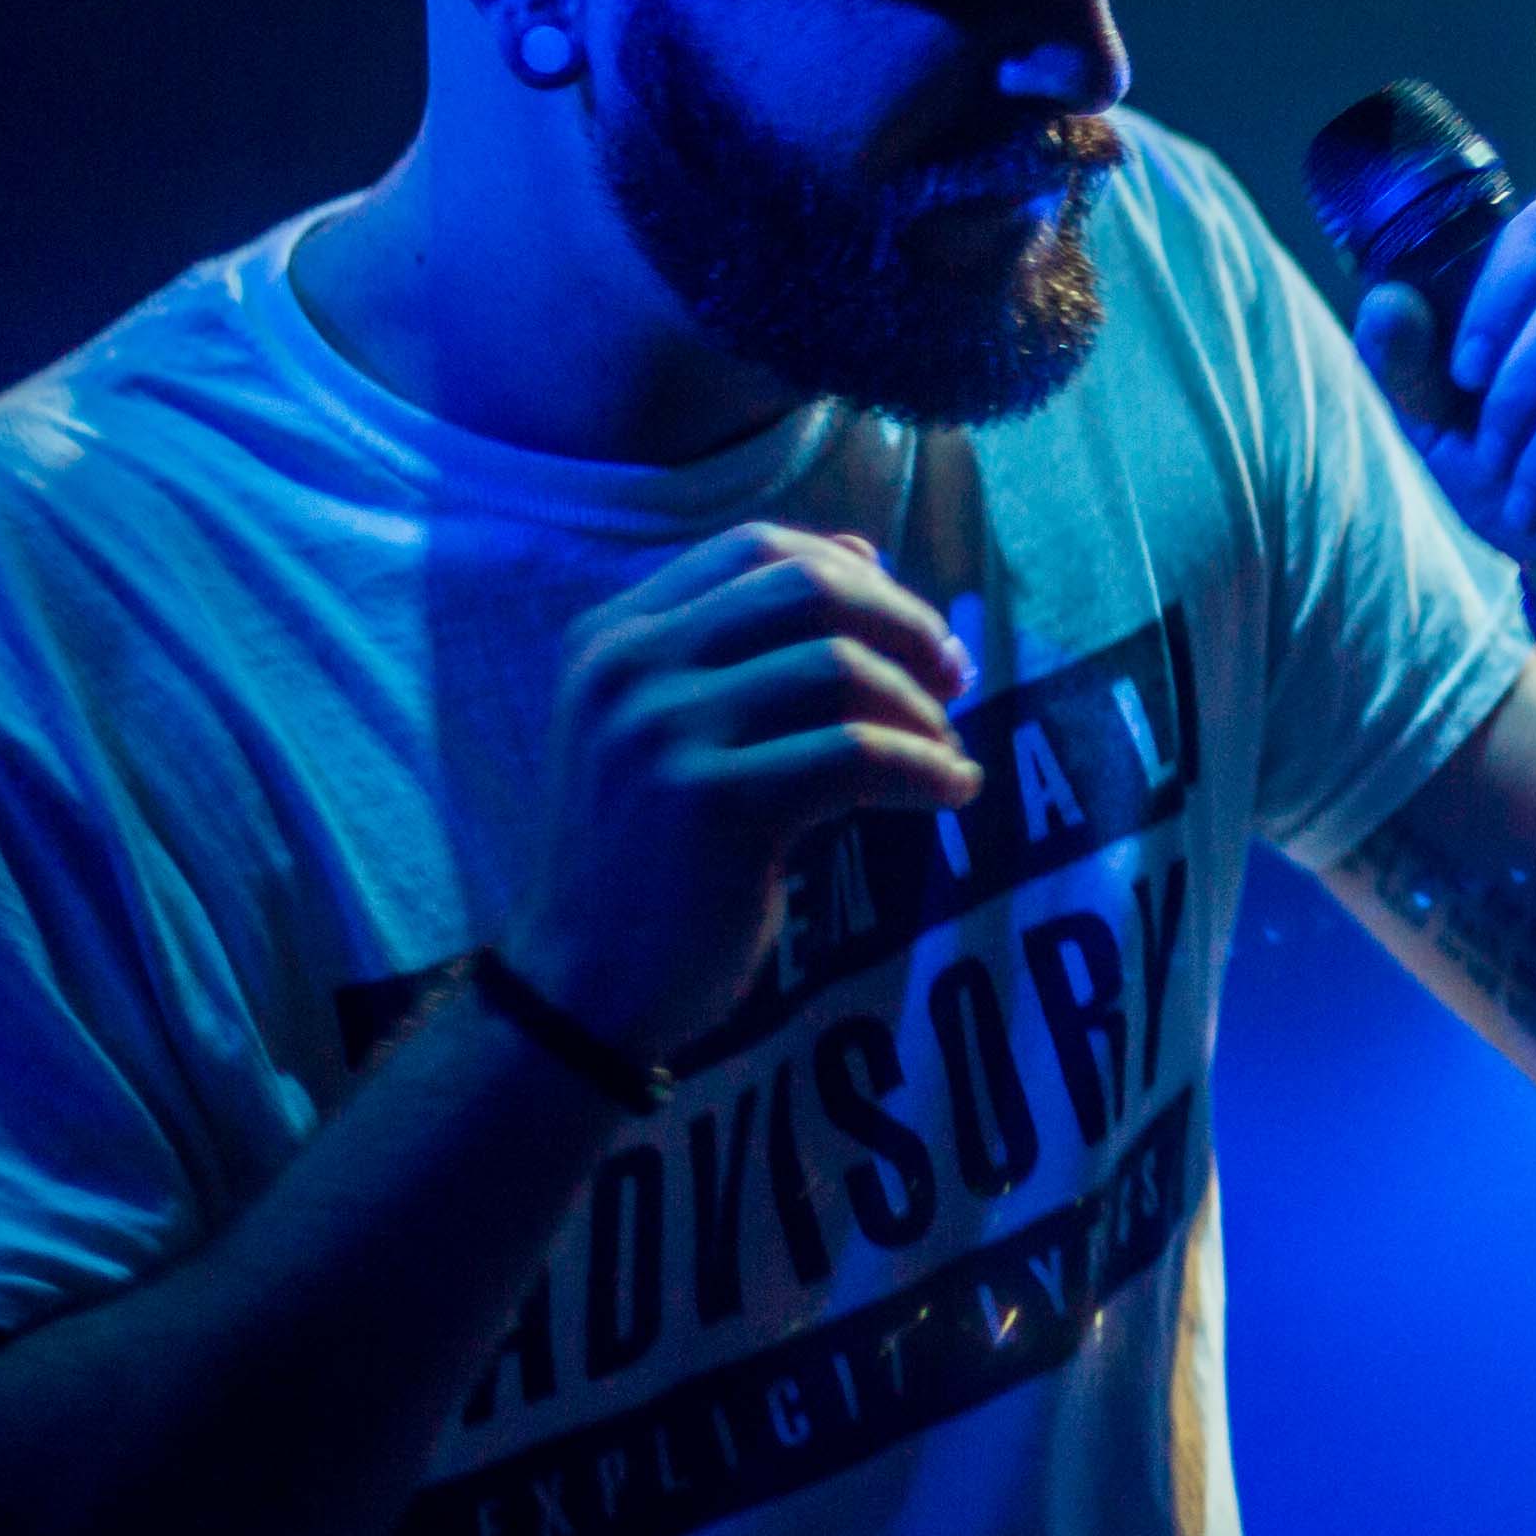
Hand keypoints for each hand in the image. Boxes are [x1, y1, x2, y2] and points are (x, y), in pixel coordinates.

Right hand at [514, 526, 981, 1053]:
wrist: (580, 987)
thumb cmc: (643, 860)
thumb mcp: (666, 732)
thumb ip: (746, 648)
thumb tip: (867, 557)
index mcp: (611, 636)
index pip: (753, 549)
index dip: (854, 573)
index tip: (912, 626)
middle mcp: (628, 668)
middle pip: (805, 588)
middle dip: (903, 623)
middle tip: (955, 677)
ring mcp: (663, 734)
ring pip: (839, 668)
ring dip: (919, 708)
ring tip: (944, 751)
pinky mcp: (713, 806)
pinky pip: (857, 756)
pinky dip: (925, 769)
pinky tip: (953, 791)